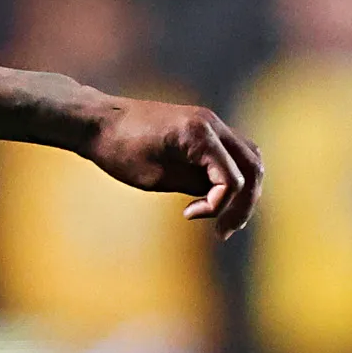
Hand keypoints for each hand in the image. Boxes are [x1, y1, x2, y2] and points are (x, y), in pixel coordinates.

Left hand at [85, 98, 263, 239]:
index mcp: (199, 134)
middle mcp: (212, 124)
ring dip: (245, 189)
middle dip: (244, 203)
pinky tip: (214, 196)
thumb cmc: (119, 150)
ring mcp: (211, 123)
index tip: (188, 215)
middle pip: (252, 167)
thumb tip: (220, 196)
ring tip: (227, 218)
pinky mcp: (204, 128)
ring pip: (249, 158)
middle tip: (225, 231)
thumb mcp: (155, 177)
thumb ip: (193, 185)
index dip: (219, 206)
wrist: (99, 121)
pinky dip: (232, 175)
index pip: (232, 179)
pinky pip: (233, 152)